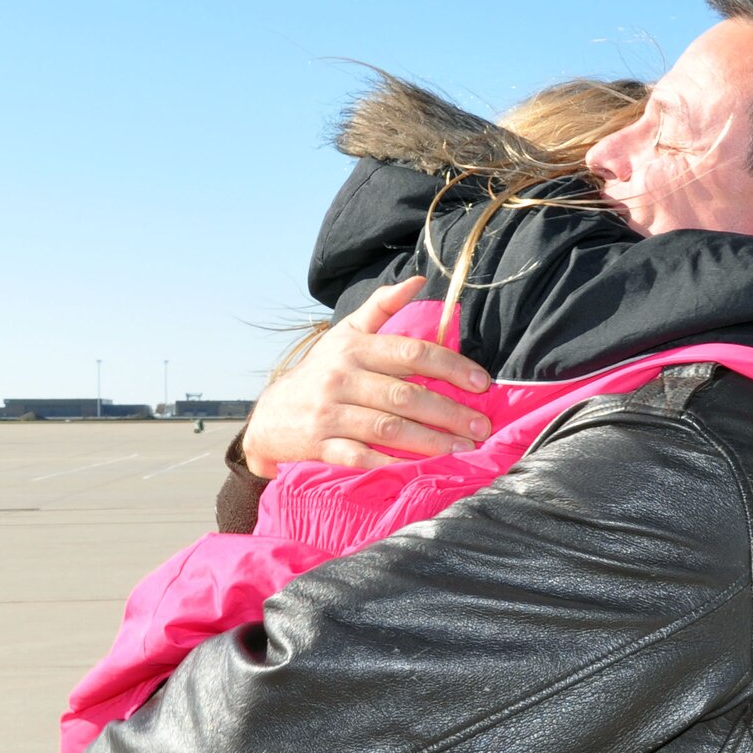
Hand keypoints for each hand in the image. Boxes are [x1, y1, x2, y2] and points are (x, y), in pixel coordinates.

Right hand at [241, 276, 493, 476]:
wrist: (270, 417)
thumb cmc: (320, 373)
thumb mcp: (345, 334)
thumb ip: (382, 307)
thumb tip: (419, 281)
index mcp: (354, 348)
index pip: (411, 353)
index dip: (450, 367)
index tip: (481, 383)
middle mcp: (341, 378)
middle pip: (405, 395)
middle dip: (448, 412)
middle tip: (482, 426)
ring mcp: (329, 414)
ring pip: (387, 428)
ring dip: (429, 441)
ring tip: (462, 449)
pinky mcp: (320, 446)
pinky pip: (360, 457)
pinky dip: (390, 464)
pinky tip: (418, 470)